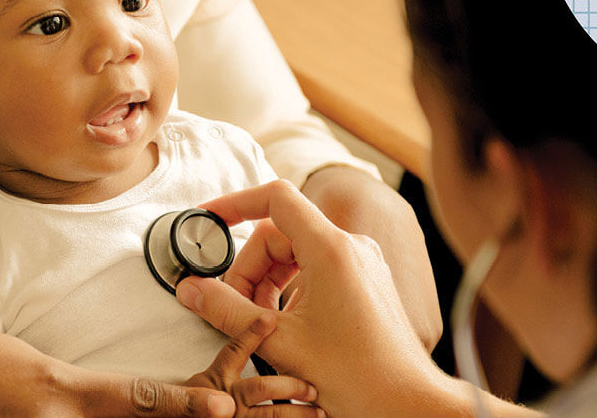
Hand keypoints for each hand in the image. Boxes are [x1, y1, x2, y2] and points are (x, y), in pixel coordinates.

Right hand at [177, 180, 456, 416]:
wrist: (407, 403)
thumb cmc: (357, 377)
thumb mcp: (277, 343)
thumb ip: (226, 310)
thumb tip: (189, 289)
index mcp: (331, 250)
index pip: (275, 198)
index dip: (235, 203)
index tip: (208, 219)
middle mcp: (350, 247)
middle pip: (278, 234)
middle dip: (247, 268)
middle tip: (231, 308)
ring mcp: (361, 263)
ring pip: (295, 253)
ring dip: (266, 281)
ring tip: (256, 321)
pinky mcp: (365, 280)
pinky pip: (316, 268)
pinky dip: (290, 289)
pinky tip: (284, 325)